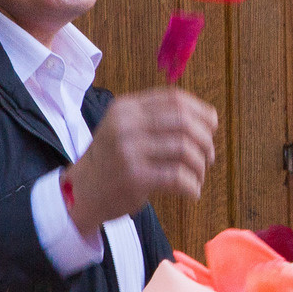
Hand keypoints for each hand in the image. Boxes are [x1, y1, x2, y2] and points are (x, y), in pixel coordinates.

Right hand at [67, 88, 219, 229]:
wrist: (80, 193)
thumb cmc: (111, 161)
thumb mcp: (124, 128)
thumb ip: (157, 119)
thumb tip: (209, 118)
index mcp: (126, 108)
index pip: (174, 99)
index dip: (200, 111)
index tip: (212, 126)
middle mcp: (126, 125)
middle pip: (183, 122)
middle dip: (205, 139)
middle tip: (209, 156)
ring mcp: (128, 151)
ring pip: (184, 149)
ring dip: (200, 165)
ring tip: (198, 176)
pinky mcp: (134, 177)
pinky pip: (177, 177)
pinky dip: (192, 186)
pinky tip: (192, 192)